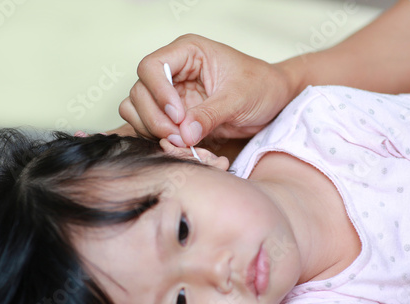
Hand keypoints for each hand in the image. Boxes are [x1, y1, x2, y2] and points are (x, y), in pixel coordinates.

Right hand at [118, 34, 291, 146]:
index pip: (152, 67)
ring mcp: (170, 94)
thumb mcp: (239, 98)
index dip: (159, 93)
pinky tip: (179, 145)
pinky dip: (157, 138)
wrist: (272, 100)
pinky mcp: (173, 116)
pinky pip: (149, 126)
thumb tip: (184, 134)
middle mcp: (173, 72)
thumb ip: (210, 114)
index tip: (178, 116)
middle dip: (155, 118)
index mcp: (188, 53)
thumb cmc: (261, 86)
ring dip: (153, 129)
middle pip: (140, 92)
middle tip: (179, 137)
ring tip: (181, 142)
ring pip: (137, 110)